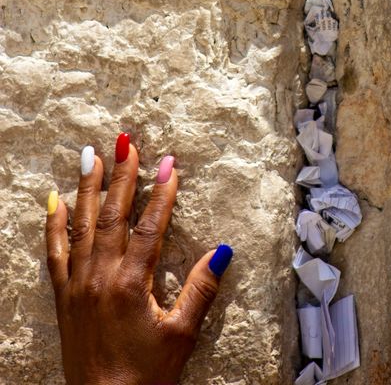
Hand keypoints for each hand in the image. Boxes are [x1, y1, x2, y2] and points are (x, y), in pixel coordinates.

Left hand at [45, 134, 232, 384]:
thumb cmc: (146, 376)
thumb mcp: (181, 333)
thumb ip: (201, 289)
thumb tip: (222, 251)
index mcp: (131, 283)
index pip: (149, 225)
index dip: (161, 192)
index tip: (169, 162)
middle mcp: (100, 277)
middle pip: (112, 215)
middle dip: (122, 176)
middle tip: (127, 142)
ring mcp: (78, 285)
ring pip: (81, 225)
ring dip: (87, 188)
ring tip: (92, 155)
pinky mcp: (64, 298)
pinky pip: (54, 252)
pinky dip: (54, 224)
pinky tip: (54, 200)